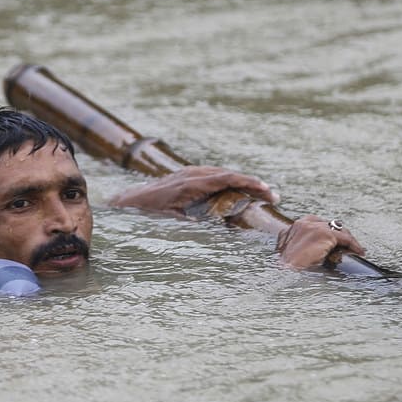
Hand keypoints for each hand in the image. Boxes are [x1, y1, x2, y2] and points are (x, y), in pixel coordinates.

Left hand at [108, 166, 278, 217]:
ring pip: (222, 173)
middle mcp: (192, 173)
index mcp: (191, 184)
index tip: (266, 189)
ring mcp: (189, 172)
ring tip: (262, 193)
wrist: (128, 202)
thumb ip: (190, 223)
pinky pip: (213, 175)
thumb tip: (211, 229)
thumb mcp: (169, 221)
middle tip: (273, 195)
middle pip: (229, 173)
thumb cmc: (148, 214)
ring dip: (242, 182)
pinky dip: (229, 181)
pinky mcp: (187, 175)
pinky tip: (239, 190)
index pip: (227, 178)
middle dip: (252, 183)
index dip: (248, 183)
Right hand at [276, 215, 365, 270]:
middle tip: (348, 246)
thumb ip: (301, 246)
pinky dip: (353, 245)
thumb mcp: (291, 254)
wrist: (285, 273)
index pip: (317, 224)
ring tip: (355, 249)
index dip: (329, 232)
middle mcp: (303, 223)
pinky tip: (359, 252)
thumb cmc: (287, 269)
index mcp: (294, 227)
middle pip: (329, 225)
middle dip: (339, 235)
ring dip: (348, 240)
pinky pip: (345, 238)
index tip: (337, 242)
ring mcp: (314, 227)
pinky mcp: (324, 234)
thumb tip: (317, 250)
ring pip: (338, 230)